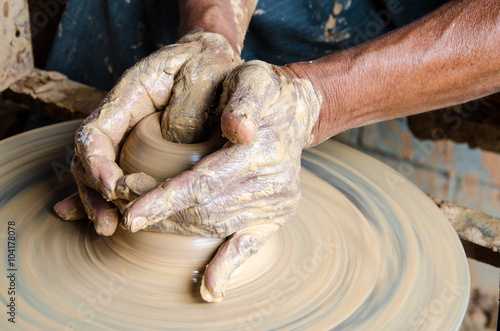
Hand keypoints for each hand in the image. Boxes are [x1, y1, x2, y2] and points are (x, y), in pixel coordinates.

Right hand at [54, 32, 240, 234]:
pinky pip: (120, 173)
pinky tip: (106, 221)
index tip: (114, 188)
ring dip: (99, 200)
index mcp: (132, 92)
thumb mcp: (213, 76)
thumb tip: (202, 139)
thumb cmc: (214, 66)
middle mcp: (124, 115)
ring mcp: (130, 133)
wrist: (215, 62)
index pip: (98, 130)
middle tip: (109, 221)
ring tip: (107, 228)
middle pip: (90, 155)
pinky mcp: (143, 150)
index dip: (98, 162)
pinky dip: (110, 197)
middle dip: (94, 190)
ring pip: (100, 169)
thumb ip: (201, 105)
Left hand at [123, 60, 321, 301]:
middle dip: (162, 214)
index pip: (206, 180)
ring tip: (143, 223)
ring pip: (216, 226)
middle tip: (121, 209)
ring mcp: (276, 203)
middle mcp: (273, 183)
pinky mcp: (275, 215)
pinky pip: (251, 246)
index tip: (132, 212)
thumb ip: (245, 102)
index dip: (167, 198)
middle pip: (205, 209)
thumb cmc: (266, 92)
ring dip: (178, 230)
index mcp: (263, 150)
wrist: (295, 112)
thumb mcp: (255, 80)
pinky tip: (209, 289)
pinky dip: (228, 266)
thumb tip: (239, 129)